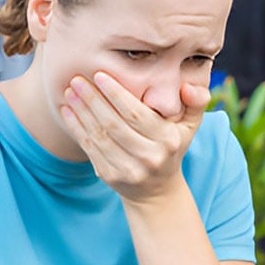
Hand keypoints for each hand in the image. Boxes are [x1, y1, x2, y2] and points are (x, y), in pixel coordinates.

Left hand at [59, 71, 209, 202]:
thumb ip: (197, 102)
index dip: (116, 94)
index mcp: (168, 141)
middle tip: (77, 79)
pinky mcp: (110, 177)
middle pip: (114, 125)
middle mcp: (149, 157)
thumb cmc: (172, 146)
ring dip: (81, 112)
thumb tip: (189, 86)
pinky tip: (67, 111)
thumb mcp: (190, 125)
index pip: (137, 114)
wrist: (157, 189)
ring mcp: (129, 170)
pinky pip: (90, 149)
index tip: (100, 74)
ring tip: (69, 91)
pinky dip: (76, 128)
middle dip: (93, 100)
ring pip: (99, 136)